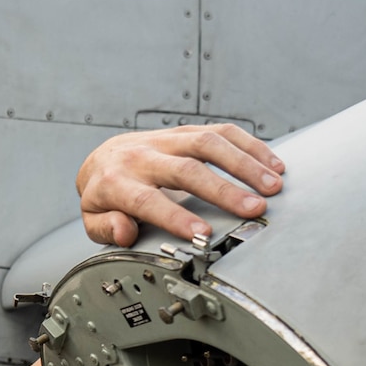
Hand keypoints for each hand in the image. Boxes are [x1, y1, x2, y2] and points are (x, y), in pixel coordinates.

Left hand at [77, 123, 284, 246]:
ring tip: (272, 184)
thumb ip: (106, 228)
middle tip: (254, 208)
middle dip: (224, 190)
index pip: (148, 200)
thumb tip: (125, 231)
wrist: (101, 158)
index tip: (202, 233)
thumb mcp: (92, 219)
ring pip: (209, 143)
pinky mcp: (185, 131)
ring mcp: (166, 140)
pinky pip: (221, 131)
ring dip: (245, 164)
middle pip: (187, 170)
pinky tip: (271, 163)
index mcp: (117, 182)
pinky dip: (249, 145)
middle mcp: (143, 156)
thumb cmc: (104, 194)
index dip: (176, 217)